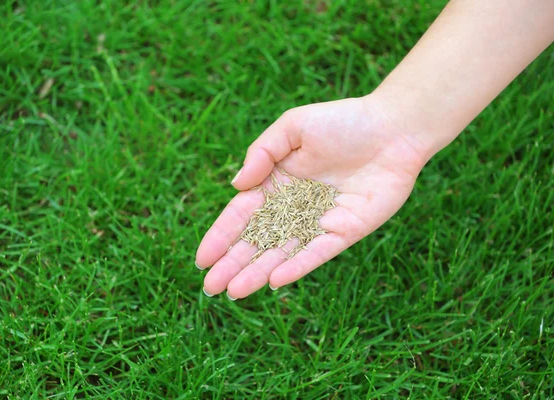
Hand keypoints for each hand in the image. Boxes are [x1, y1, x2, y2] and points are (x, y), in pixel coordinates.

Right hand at [195, 95, 427, 299]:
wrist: (392, 128)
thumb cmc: (342, 121)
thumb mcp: (292, 126)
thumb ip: (262, 154)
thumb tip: (236, 186)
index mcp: (276, 183)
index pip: (241, 215)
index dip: (220, 236)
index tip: (201, 258)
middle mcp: (293, 207)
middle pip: (257, 240)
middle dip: (233, 264)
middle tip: (210, 288)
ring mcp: (318, 221)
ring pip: (283, 253)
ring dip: (258, 272)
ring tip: (234, 292)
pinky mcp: (344, 231)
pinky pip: (317, 253)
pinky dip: (296, 267)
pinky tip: (275, 282)